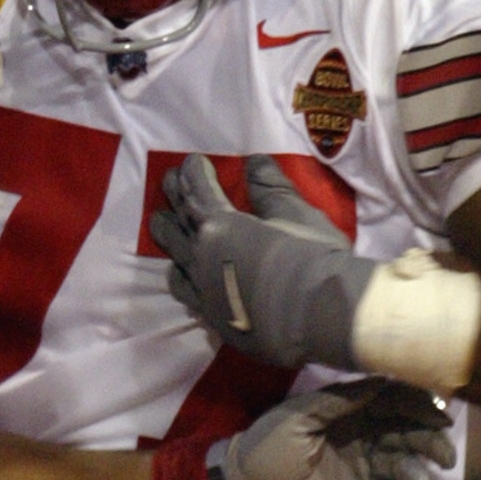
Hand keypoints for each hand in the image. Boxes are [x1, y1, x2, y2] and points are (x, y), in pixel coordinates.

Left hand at [152, 153, 374, 367]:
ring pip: (177, 259)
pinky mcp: (216, 319)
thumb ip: (271, 188)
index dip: (195, 174)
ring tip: (159, 222)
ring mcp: (205, 293)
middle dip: (175, 198)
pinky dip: (180, 277)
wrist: (321, 317)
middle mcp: (203, 260)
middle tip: (167, 180)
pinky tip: (178, 274)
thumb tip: (254, 162)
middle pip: (181, 223)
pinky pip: (187, 293)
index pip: (200, 193)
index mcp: (220, 227)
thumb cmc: (312, 257)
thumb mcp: (296, 214)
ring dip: (167, 237)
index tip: (191, 160)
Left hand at [211, 378, 455, 479]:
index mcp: (351, 410)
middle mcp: (365, 435)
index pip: (395, 401)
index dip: (420, 405)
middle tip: (442, 455)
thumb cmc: (266, 449)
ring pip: (406, 466)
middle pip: (409, 433)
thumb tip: (384, 381)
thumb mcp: (298, 416)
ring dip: (417, 474)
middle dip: (430, 442)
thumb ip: (340, 400)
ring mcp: (365, 467)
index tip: (440, 414)